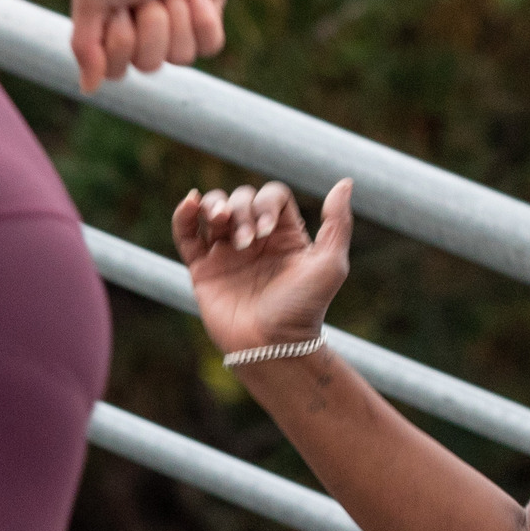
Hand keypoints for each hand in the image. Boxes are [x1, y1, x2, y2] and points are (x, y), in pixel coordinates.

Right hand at [68, 0, 229, 91]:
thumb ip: (84, 43)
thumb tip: (88, 88)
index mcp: (110, 29)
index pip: (116, 71)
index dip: (120, 41)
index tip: (118, 4)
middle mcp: (142, 34)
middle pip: (150, 65)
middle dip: (152, 22)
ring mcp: (177, 28)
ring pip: (182, 57)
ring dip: (177, 14)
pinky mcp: (208, 18)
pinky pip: (210, 46)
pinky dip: (203, 17)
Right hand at [173, 175, 353, 358]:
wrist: (271, 347)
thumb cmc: (304, 310)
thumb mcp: (330, 265)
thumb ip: (338, 223)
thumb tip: (345, 183)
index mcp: (285, 237)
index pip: (271, 197)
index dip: (266, 203)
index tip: (267, 229)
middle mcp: (255, 241)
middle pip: (241, 198)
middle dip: (241, 210)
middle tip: (247, 242)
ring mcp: (227, 254)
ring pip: (213, 209)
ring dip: (215, 207)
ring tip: (221, 223)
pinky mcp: (202, 269)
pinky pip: (186, 234)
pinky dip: (184, 215)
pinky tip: (190, 203)